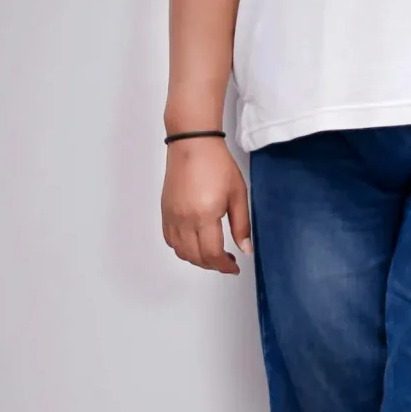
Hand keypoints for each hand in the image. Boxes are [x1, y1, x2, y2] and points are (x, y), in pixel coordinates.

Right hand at [162, 136, 251, 273]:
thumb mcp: (238, 194)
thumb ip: (241, 225)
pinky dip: (182, 248)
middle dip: (212, 265)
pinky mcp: (165, 212)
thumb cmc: (217, 165)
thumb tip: (245, 249)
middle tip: (226, 262)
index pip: (212, 253)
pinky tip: (195, 243)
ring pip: (181, 252)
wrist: (193, 145)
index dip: (224, 266)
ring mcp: (172, 217)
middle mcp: (185, 219)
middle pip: (195, 256)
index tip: (233, 267)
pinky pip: (170, 240)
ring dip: (197, 259)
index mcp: (205, 214)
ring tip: (212, 254)